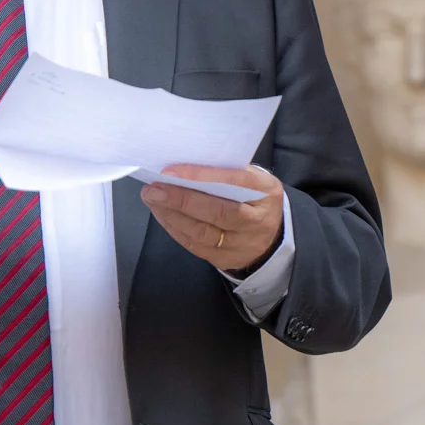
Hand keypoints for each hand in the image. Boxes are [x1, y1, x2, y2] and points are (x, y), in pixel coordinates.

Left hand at [141, 166, 285, 272]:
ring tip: (152, 199)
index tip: (171, 171)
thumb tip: (185, 165)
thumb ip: (227, 172)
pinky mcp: (225, 259)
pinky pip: (195, 246)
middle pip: (218, 212)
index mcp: (265, 192)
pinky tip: (162, 215)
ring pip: (202, 232)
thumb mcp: (254, 179)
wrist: (271, 238)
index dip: (201, 176)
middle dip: (181, 199)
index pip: (234, 181)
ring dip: (172, 215)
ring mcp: (242, 244)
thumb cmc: (254, 199)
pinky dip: (175, 229)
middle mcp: (257, 220)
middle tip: (154, 189)